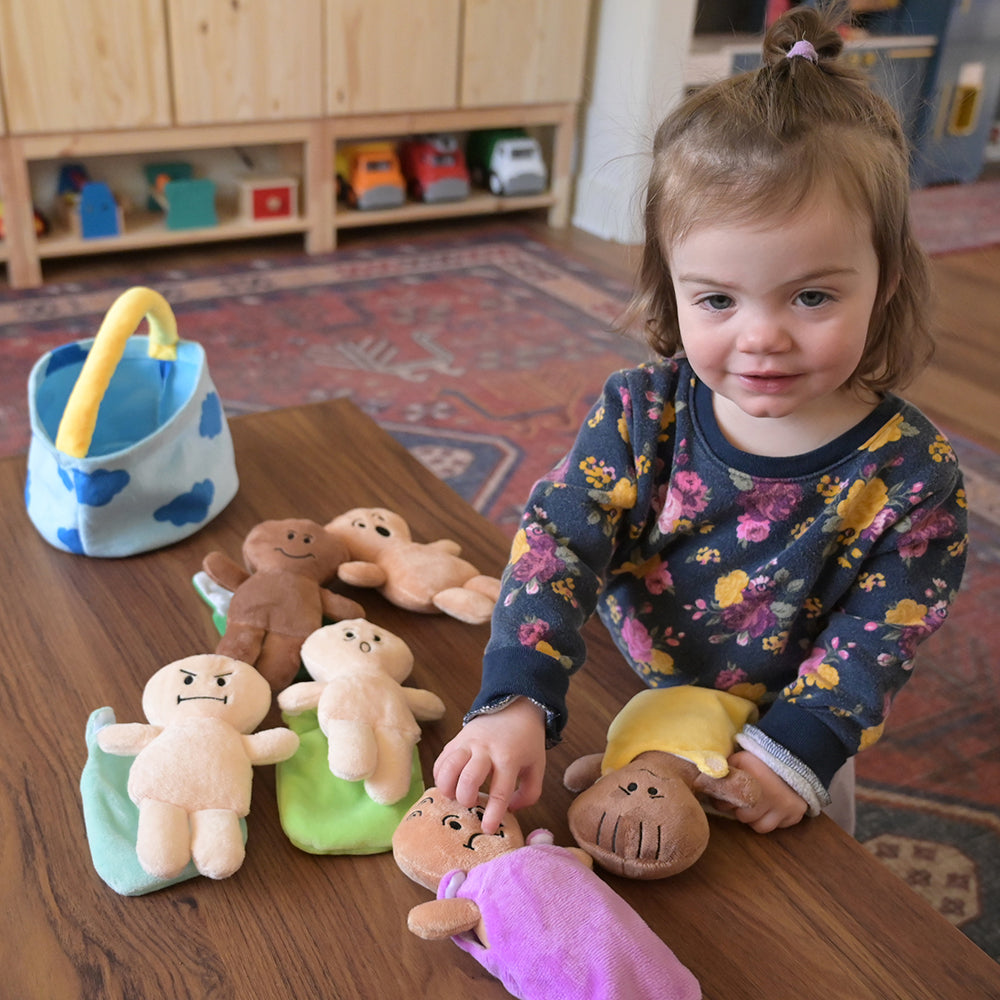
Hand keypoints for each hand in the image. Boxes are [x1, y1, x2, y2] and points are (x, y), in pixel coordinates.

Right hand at [433, 698, 546, 834]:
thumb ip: (530, 793)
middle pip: (469, 778)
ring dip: (448, 788)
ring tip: (454, 797)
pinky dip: (440, 776)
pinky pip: (441, 760)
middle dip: (466, 799)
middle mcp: (486, 750)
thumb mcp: (537, 766)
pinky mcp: (456, 740)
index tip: (487, 830)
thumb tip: (510, 811)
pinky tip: (447, 785)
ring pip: (449, 767)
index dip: (492, 814)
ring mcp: (468, 743)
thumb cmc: (526, 741)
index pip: (500, 792)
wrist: (514, 706)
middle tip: (470, 805)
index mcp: (509, 758)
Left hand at [711, 750, 807, 832]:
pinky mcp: (795, 813)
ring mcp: (783, 806)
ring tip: (755, 806)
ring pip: (759, 826)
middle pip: (743, 817)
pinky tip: (770, 809)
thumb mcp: (740, 758)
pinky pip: (778, 827)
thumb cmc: (761, 758)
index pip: (726, 802)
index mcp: (750, 779)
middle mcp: (767, 795)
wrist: (794, 756)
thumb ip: (725, 770)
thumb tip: (704, 780)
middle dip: (739, 810)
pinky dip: (772, 820)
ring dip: (754, 818)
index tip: (722, 798)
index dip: (722, 801)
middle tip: (740, 802)